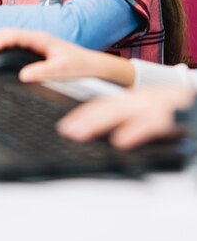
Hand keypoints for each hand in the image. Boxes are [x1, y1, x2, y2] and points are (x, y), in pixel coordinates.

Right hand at [0, 28, 133, 85]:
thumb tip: (23, 75)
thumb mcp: (63, 70)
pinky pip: (14, 43)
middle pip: (8, 32)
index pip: (14, 35)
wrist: (95, 66)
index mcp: (41, 38)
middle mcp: (37, 37)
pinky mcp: (36, 48)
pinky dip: (1, 45)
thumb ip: (44, 72)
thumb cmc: (81, 66)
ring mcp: (36, 42)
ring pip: (10, 36)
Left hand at [56, 87, 195, 148]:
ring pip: (122, 112)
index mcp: (134, 100)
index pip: (103, 105)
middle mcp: (141, 100)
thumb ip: (129, 119)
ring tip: (79, 133)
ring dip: (98, 123)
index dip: (83, 114)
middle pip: (107, 107)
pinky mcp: (172, 117)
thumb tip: (109, 138)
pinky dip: (133, 132)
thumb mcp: (148, 112)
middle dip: (84, 119)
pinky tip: (119, 141)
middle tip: (66, 132)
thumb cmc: (175, 110)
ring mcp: (155, 106)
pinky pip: (150, 124)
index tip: (65, 126)